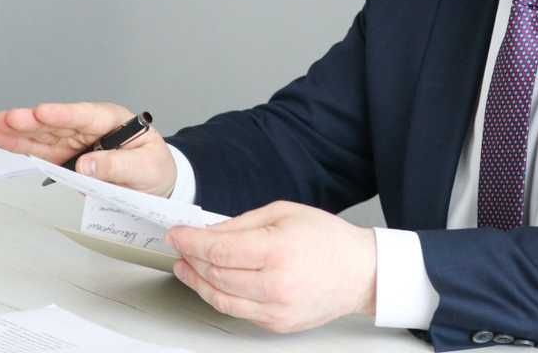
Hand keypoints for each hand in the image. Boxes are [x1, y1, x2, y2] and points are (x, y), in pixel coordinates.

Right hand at [0, 102, 177, 196]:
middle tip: (8, 118)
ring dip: (20, 132)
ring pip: (45, 135)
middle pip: (60, 124)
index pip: (87, 116)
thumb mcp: (146, 168)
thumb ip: (117, 166)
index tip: (42, 112)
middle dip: (33, 122)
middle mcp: (92, 128)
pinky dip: (23, 146)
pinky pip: (43, 151)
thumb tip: (85, 165)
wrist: (155, 183)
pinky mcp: (67, 157)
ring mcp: (77, 142)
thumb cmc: (154, 168)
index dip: (63, 115)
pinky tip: (2, 138)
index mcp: (115, 122)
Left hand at [167, 201, 376, 332]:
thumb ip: (242, 223)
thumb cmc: (328, 239)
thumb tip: (209, 233)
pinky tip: (213, 283)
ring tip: (187, 268)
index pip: (218, 249)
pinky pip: (237, 311)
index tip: (176, 235)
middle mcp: (275, 284)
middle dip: (191, 259)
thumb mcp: (285, 213)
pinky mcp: (276, 324)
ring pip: (220, 298)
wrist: (361, 271)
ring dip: (198, 282)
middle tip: (181, 248)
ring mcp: (275, 309)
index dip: (190, 242)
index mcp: (277, 250)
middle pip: (215, 274)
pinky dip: (220, 296)